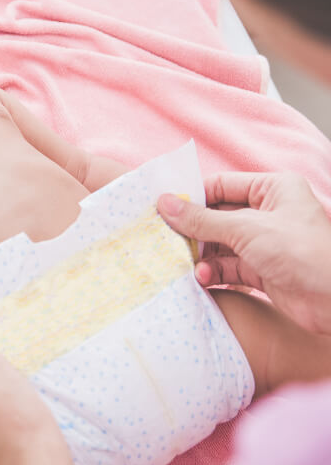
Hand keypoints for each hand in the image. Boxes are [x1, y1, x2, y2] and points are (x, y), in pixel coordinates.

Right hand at [158, 172, 330, 334]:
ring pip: (220, 243)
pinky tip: (203, 279)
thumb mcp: (246, 229)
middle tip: (166, 239)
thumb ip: (202, 219)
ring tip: (184, 263)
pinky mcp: (262, 270)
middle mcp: (268, 213)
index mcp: (272, 189)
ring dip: (201, 255)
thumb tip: (164, 203)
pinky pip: (228, 266)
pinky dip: (213, 272)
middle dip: (193, 230)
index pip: (221, 185)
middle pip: (217, 216)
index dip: (192, 196)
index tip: (163, 208)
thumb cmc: (301, 253)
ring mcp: (265, 243)